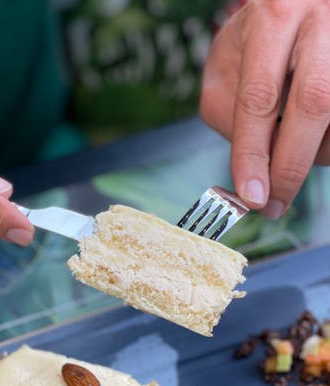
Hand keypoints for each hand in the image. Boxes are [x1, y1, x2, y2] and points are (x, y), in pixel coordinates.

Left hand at [200, 0, 329, 217]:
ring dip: (316, 153)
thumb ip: (228, 111)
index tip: (252, 196)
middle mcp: (320, 16)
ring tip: (292, 154)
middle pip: (313, 103)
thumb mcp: (227, 62)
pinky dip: (328, 142)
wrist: (302, 1)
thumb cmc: (260, 36)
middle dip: (291, 165)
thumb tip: (253, 170)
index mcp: (273, 16)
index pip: (259, 97)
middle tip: (275, 203)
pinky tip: (314, 138)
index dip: (254, 154)